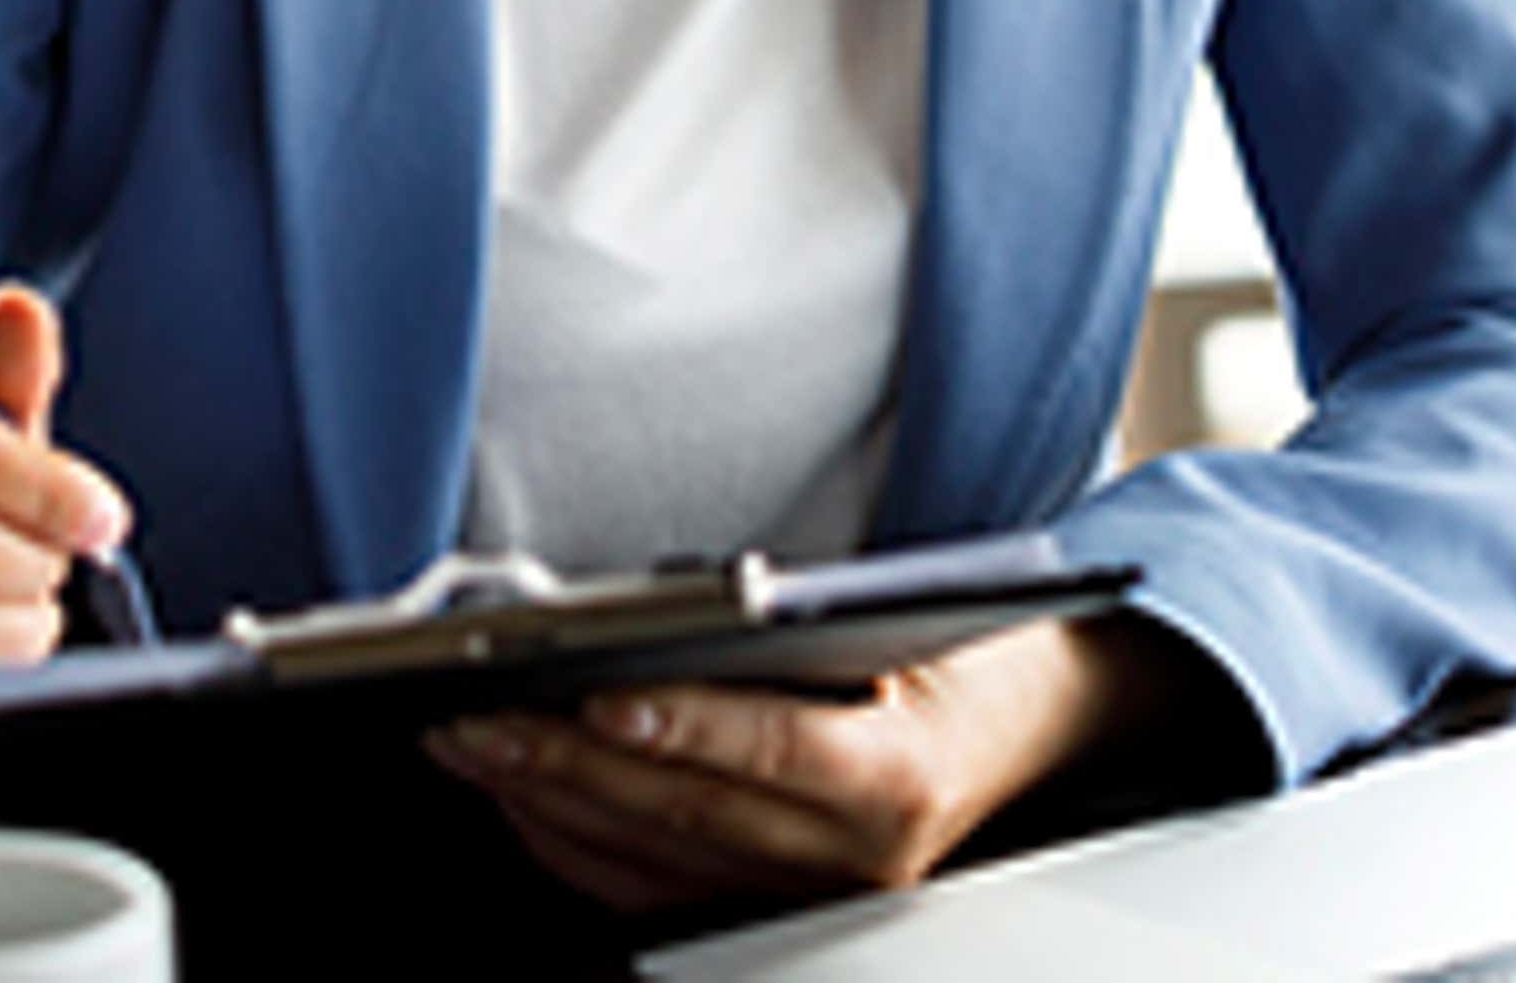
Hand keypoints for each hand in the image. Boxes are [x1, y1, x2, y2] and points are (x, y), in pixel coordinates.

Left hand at [425, 615, 1182, 913]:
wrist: (1046, 724)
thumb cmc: (977, 648)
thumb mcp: (921, 612)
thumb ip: (815, 617)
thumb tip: (684, 608)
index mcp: (907, 777)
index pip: (778, 753)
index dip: (684, 728)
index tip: (597, 697)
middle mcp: (861, 859)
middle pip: (690, 814)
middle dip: (567, 763)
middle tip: (475, 712)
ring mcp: (816, 896)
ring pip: (657, 859)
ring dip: (549, 802)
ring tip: (469, 740)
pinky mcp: (779, 907)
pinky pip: (656, 888)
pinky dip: (578, 842)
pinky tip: (522, 791)